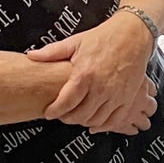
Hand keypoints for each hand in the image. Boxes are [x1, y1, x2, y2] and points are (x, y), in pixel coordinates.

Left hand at [26, 12, 155, 129]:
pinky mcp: (128, 99)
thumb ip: (52, 52)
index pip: (66, 102)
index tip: (49, 113)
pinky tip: (95, 124)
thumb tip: (31, 56)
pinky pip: (115, 121)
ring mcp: (116, 95)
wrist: (132, 36)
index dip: (55, 111)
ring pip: (96, 120)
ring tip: (77, 117)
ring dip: (84, 122)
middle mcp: (101, 88)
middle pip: (80, 115)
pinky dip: (103, 126)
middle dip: (68, 118)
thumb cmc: (104, 38)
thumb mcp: (75, 42)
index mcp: (85, 74)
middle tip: (62, 115)